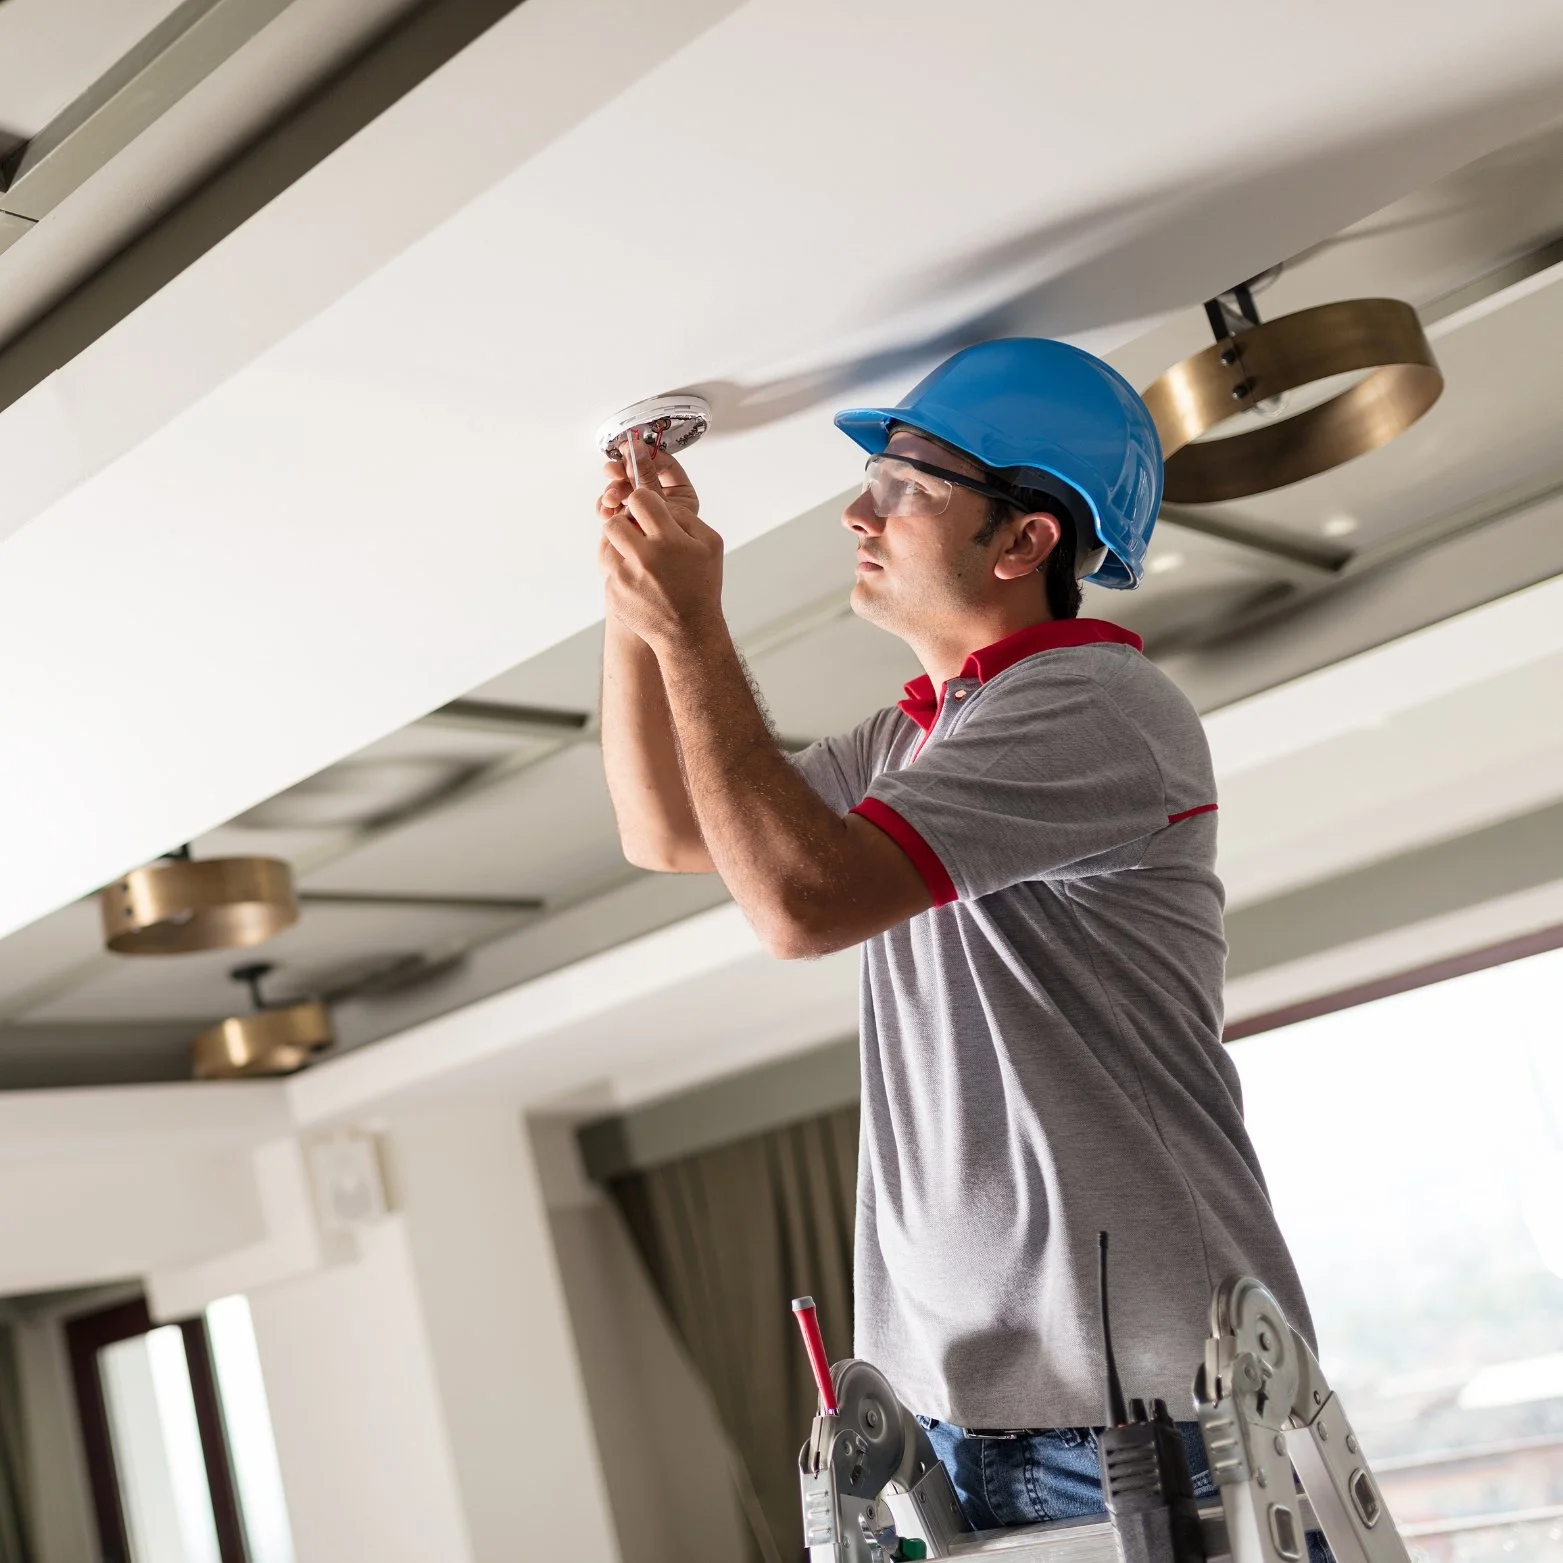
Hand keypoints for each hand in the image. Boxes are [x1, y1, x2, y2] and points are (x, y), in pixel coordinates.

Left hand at [598, 434, 724, 651]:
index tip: (647, 511)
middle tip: (639, 535)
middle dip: (626, 525)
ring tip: (640, 561)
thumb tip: (660, 505)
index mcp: (668, 541)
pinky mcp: (613, 595)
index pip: (639, 499)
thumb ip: (686, 517)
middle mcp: (643, 558)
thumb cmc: (702, 587)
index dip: (643, 502)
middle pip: (614, 522)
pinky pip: (609, 572)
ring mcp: (624, 578)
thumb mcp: (710, 545)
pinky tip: (641, 584)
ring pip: (607, 546)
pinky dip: (622, 574)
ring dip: (621, 549)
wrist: (688, 634)